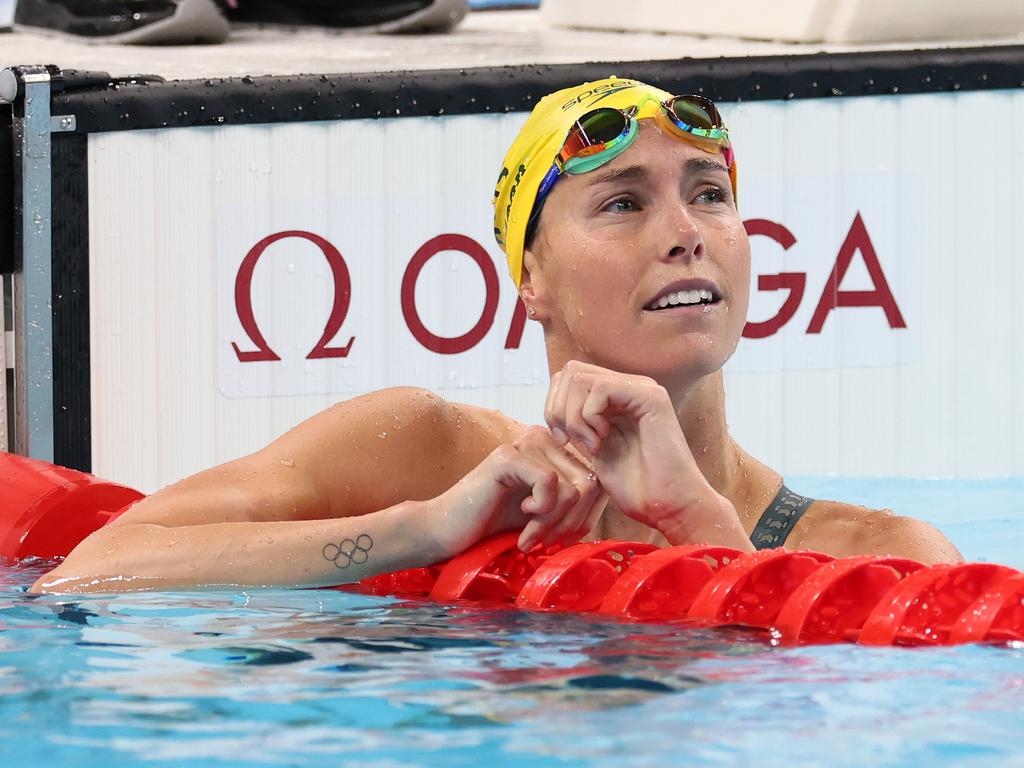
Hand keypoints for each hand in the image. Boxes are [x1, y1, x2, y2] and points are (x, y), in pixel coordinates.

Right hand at [429, 427, 605, 555]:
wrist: (447, 531)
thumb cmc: (495, 524)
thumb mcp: (547, 513)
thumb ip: (576, 501)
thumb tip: (612, 496)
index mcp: (554, 449)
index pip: (597, 480)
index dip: (586, 516)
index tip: (561, 537)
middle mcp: (542, 438)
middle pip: (591, 483)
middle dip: (572, 522)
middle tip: (546, 541)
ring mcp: (525, 443)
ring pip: (574, 487)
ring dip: (554, 522)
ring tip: (530, 536)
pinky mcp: (509, 456)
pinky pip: (551, 484)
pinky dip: (541, 513)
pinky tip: (520, 519)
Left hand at [544, 361, 749, 548]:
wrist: (669, 506)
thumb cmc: (636, 487)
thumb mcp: (595, 449)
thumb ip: (579, 424)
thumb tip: (553, 407)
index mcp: (616, 398)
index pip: (568, 378)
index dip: (554, 407)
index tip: (562, 441)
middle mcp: (629, 387)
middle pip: (571, 372)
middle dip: (559, 409)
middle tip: (570, 441)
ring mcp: (641, 388)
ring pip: (580, 378)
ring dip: (574, 416)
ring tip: (591, 445)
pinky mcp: (650, 396)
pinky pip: (600, 389)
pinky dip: (589, 418)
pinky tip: (602, 442)